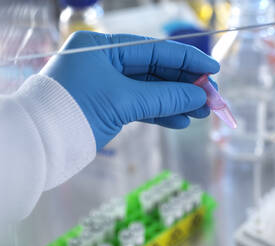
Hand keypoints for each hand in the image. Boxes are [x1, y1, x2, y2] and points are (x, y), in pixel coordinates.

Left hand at [41, 31, 219, 149]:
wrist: (39, 147)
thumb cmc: (75, 112)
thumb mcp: (123, 100)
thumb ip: (164, 97)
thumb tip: (199, 96)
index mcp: (104, 48)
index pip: (155, 50)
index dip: (187, 59)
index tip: (213, 68)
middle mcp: (106, 62)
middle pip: (156, 70)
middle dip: (185, 85)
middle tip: (212, 97)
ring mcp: (108, 85)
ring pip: (150, 90)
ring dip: (176, 102)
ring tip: (202, 112)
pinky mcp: (109, 106)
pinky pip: (140, 106)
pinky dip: (160, 114)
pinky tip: (181, 121)